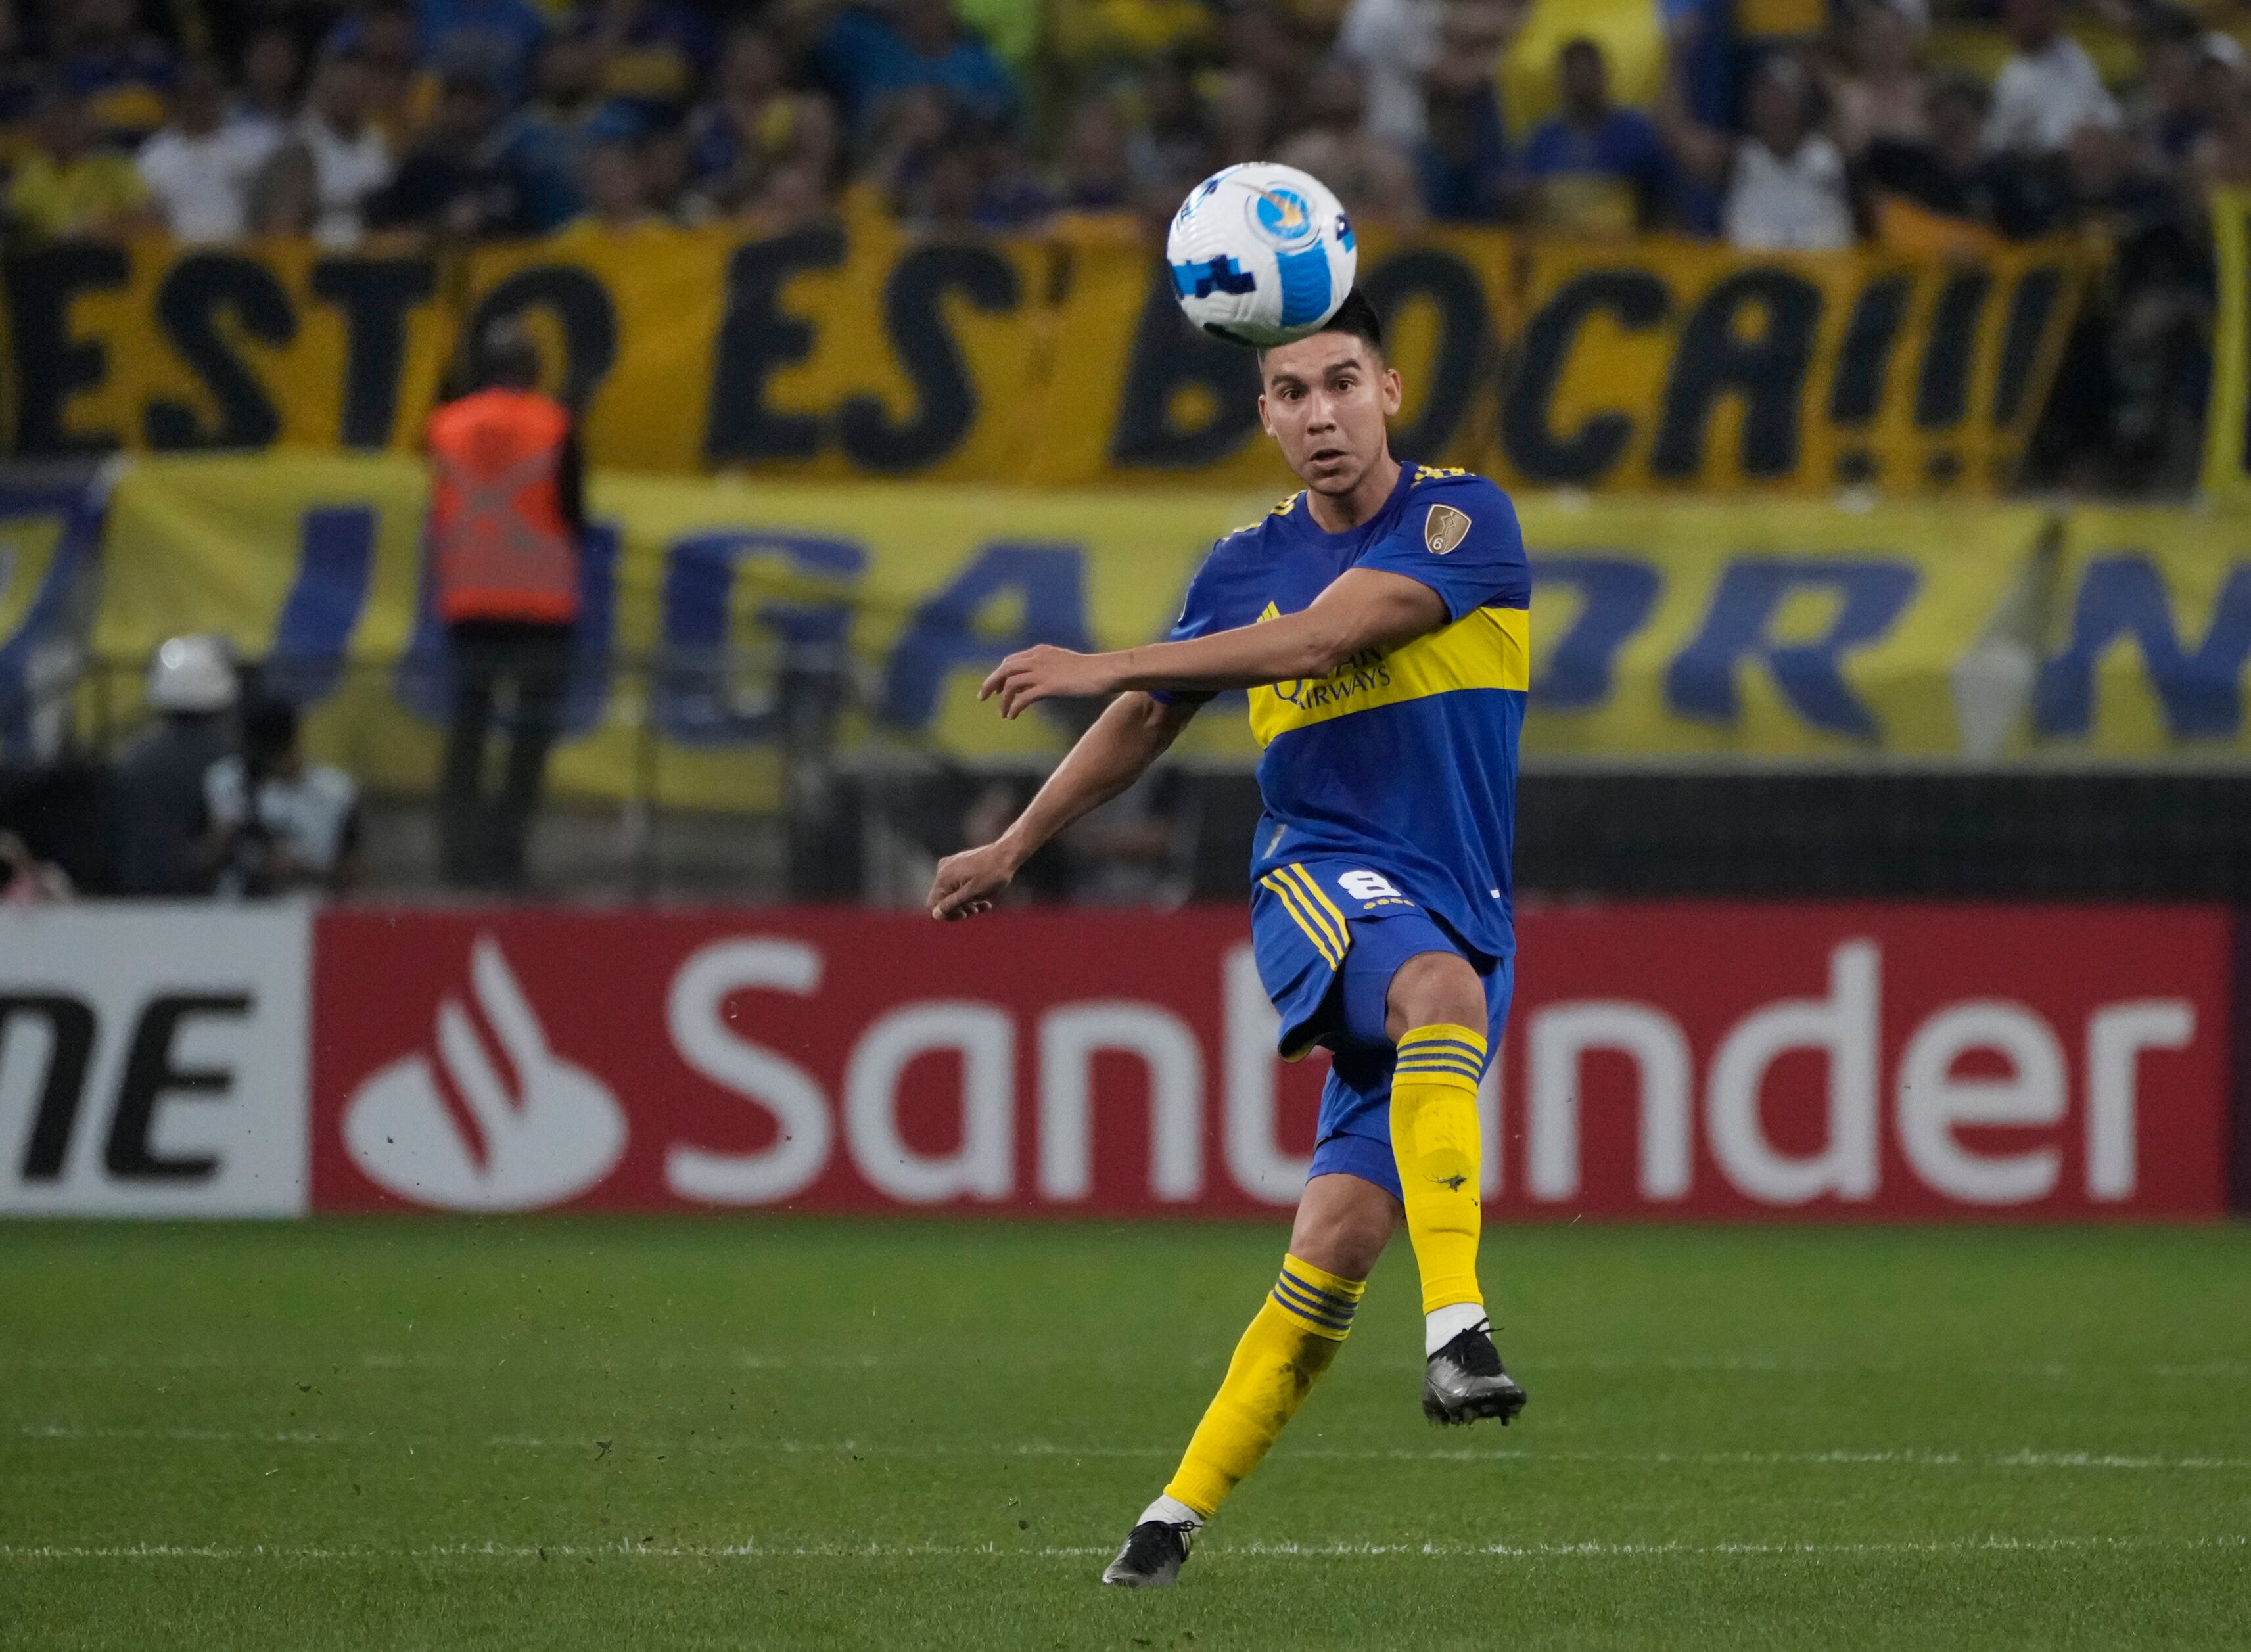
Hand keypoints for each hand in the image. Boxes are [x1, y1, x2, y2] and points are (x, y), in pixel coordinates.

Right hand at [928, 840, 1019, 919]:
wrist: (1006, 854)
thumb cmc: (991, 874)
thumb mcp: (971, 894)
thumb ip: (951, 904)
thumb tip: (935, 914)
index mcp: (943, 878)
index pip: (933, 905)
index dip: (947, 915)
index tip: (965, 915)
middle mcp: (943, 870)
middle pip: (943, 899)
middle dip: (959, 908)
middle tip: (977, 910)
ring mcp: (951, 865)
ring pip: (952, 892)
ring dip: (966, 902)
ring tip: (984, 905)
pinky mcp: (959, 863)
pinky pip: (958, 883)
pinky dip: (969, 892)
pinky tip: (983, 896)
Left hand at [979, 646, 1119, 717]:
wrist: (1105, 671)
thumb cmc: (1092, 671)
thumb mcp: (1066, 666)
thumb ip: (1050, 671)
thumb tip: (1040, 686)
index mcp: (1041, 651)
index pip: (1012, 661)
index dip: (1000, 674)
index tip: (995, 687)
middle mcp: (1038, 658)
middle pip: (1005, 669)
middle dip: (991, 683)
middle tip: (983, 697)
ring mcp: (1043, 671)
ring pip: (1011, 684)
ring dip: (1003, 700)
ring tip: (1002, 714)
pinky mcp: (1049, 685)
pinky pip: (1023, 697)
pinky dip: (1014, 706)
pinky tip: (1012, 716)